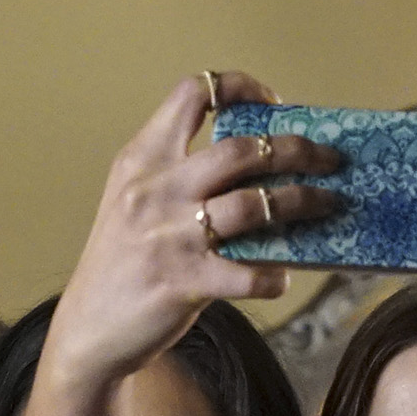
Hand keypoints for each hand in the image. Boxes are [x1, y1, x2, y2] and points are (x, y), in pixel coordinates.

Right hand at [39, 71, 344, 390]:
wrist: (88, 327)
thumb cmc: (122, 262)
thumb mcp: (135, 200)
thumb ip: (179, 175)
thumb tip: (255, 160)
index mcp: (142, 158)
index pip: (193, 93)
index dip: (240, 88)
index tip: (273, 104)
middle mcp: (155, 189)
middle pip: (241, 149)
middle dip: (296, 149)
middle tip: (327, 158)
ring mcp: (170, 236)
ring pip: (255, 205)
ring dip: (301, 201)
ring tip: (327, 203)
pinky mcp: (185, 282)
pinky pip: (249, 274)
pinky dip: (274, 275)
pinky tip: (282, 276)